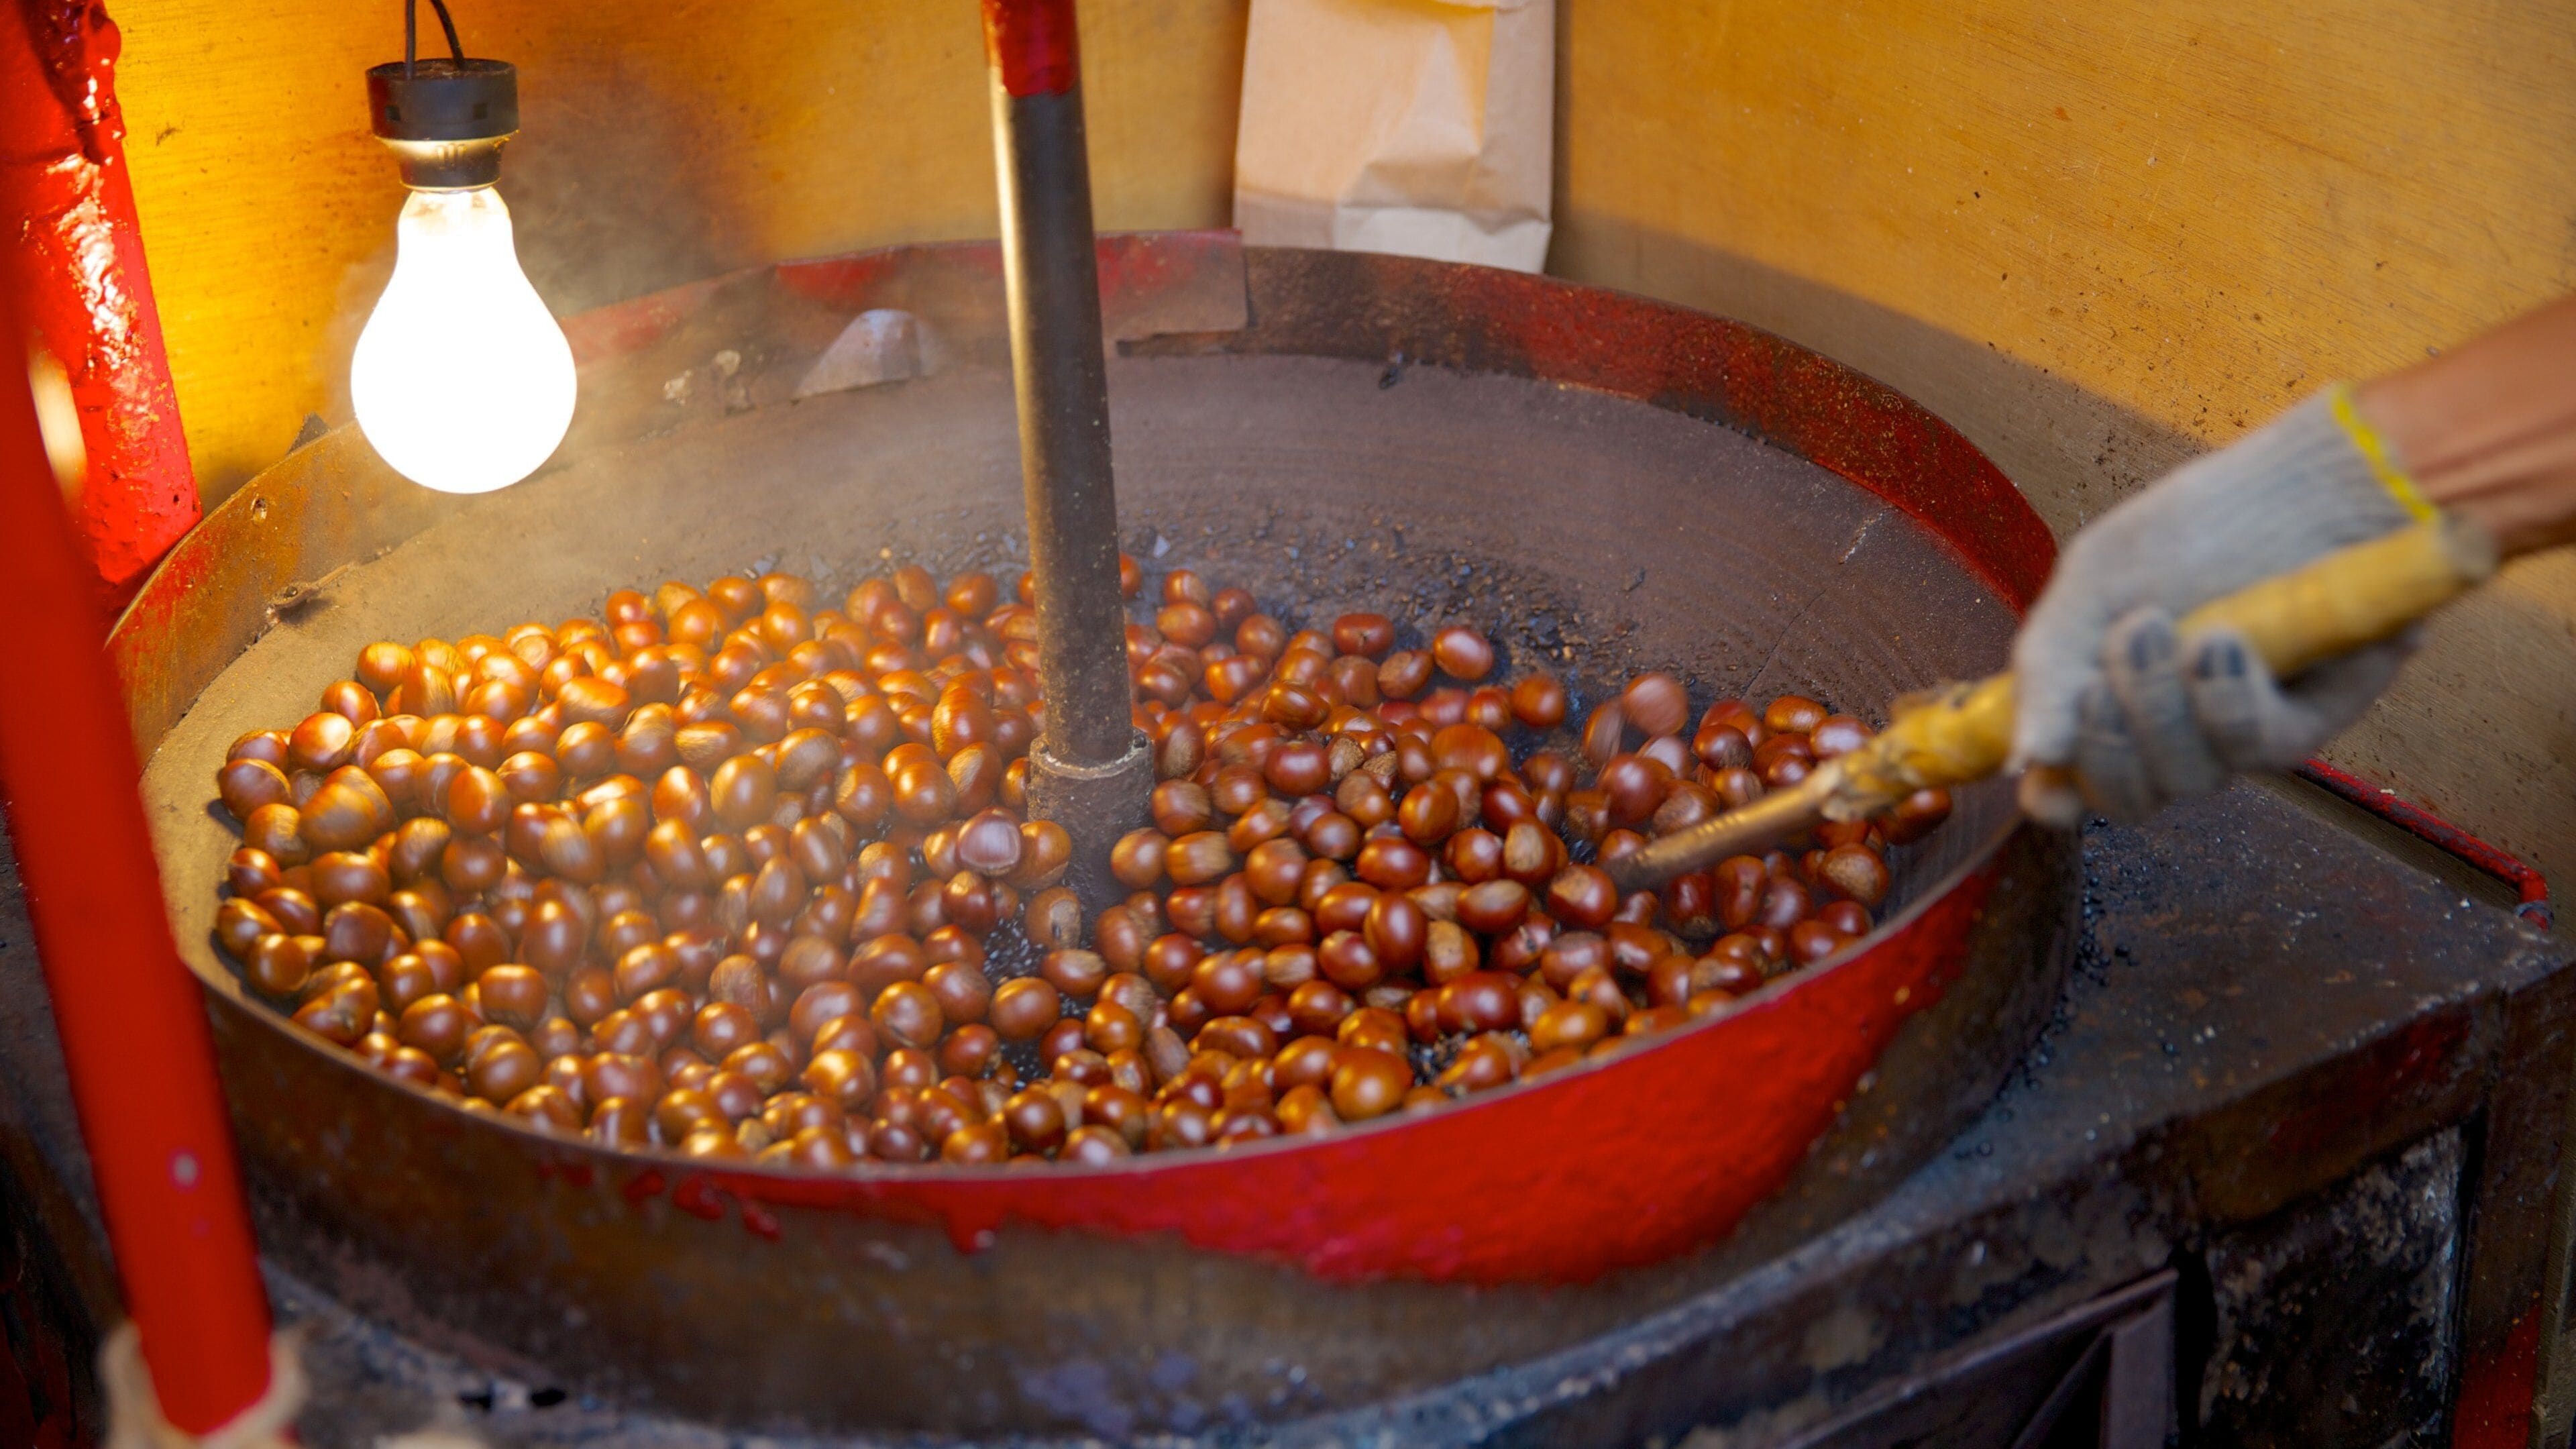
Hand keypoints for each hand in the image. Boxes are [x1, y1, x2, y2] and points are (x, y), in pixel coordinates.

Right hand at [2010, 388, 2423, 822]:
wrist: (2305, 481)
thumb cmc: (2198, 523)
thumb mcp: (2096, 581)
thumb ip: (2051, 667)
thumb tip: (2028, 758)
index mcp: (2111, 698)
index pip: (2074, 785)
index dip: (2055, 795)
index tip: (2045, 781)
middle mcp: (2174, 731)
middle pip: (2127, 797)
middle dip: (2107, 738)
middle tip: (2113, 658)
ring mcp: (2237, 734)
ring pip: (2186, 779)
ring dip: (2162, 707)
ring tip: (2164, 624)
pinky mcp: (2304, 721)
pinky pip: (2252, 750)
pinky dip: (2226, 702)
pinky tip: (2225, 642)